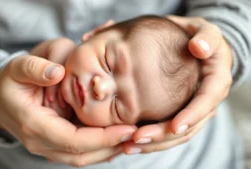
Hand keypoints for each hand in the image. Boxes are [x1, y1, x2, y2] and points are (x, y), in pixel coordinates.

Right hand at [0, 45, 135, 166]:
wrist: (0, 100)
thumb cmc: (11, 82)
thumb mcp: (18, 68)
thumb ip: (35, 68)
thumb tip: (57, 72)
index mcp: (33, 125)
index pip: (72, 140)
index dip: (102, 138)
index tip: (127, 129)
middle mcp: (41, 142)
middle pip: (81, 155)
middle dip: (111, 147)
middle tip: (138, 135)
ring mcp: (48, 146)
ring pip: (82, 158)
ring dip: (109, 151)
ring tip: (133, 139)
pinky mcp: (55, 144)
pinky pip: (80, 152)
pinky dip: (100, 149)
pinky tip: (118, 140)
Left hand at [122, 15, 232, 153]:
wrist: (197, 47)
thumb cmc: (200, 38)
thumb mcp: (206, 32)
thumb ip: (207, 37)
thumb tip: (199, 48)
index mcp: (215, 84)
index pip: (205, 103)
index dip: (191, 116)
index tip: (174, 126)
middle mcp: (206, 102)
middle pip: (188, 127)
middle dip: (163, 136)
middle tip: (137, 138)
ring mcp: (193, 111)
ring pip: (176, 135)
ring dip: (154, 144)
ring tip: (128, 147)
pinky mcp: (180, 114)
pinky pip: (167, 132)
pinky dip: (151, 140)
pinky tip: (131, 142)